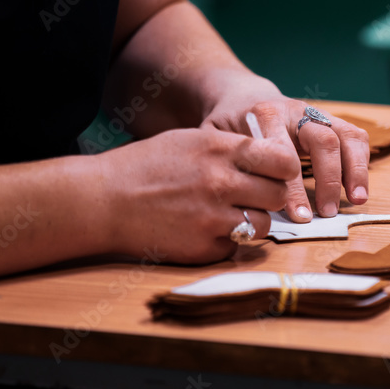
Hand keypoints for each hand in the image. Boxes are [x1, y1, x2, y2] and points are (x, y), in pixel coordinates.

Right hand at [98, 127, 299, 263]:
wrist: (104, 201)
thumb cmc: (147, 167)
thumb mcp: (190, 140)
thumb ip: (231, 148)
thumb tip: (271, 155)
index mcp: (219, 149)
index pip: (281, 160)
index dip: (284, 168)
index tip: (278, 172)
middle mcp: (221, 182)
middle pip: (278, 194)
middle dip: (271, 196)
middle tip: (256, 196)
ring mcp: (213, 218)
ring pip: (263, 224)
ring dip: (253, 221)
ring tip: (230, 213)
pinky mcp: (204, 247)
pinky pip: (236, 246)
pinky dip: (227, 241)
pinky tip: (206, 229)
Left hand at [199, 74, 369, 220]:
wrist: (244, 97)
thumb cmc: (228, 126)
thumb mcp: (214, 139)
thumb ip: (226, 164)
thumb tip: (242, 206)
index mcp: (264, 115)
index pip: (285, 153)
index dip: (294, 187)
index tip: (299, 216)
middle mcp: (295, 111)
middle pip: (323, 140)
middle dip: (329, 179)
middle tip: (328, 213)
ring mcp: (316, 114)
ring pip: (346, 136)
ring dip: (355, 170)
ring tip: (357, 200)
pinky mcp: (331, 120)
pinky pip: (355, 136)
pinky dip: (362, 162)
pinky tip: (359, 189)